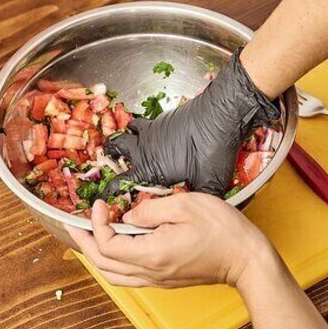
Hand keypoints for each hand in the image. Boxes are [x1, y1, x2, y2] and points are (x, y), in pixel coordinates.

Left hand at [66, 194, 274, 287]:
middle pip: (102, 264)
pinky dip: (113, 262)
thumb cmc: (223, 231)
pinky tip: (115, 245)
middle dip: (84, 242)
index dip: (96, 223)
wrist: (247, 260)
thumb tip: (129, 215)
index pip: (106, 244)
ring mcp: (158, 279)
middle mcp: (150, 271)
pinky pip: (128, 276)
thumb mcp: (185, 205)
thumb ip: (150, 209)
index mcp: (151, 253)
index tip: (100, 204)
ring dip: (96, 255)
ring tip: (87, 236)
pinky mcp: (165, 279)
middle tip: (75, 223)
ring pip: (113, 275)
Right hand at [105, 49, 279, 194]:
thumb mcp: (209, 184)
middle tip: (113, 159)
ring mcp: (152, 131)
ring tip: (131, 142)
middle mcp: (145, 149)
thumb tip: (198, 212)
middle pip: (115, 148)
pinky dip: (146, 129)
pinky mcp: (163, 119)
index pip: (119, 183)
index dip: (110, 191)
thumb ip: (197, 198)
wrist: (220, 116)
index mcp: (149, 169)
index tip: (107, 195)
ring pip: (129, 130)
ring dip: (127, 136)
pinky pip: (146, 123)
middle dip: (111, 154)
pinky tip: (157, 135)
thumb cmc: (212, 151)